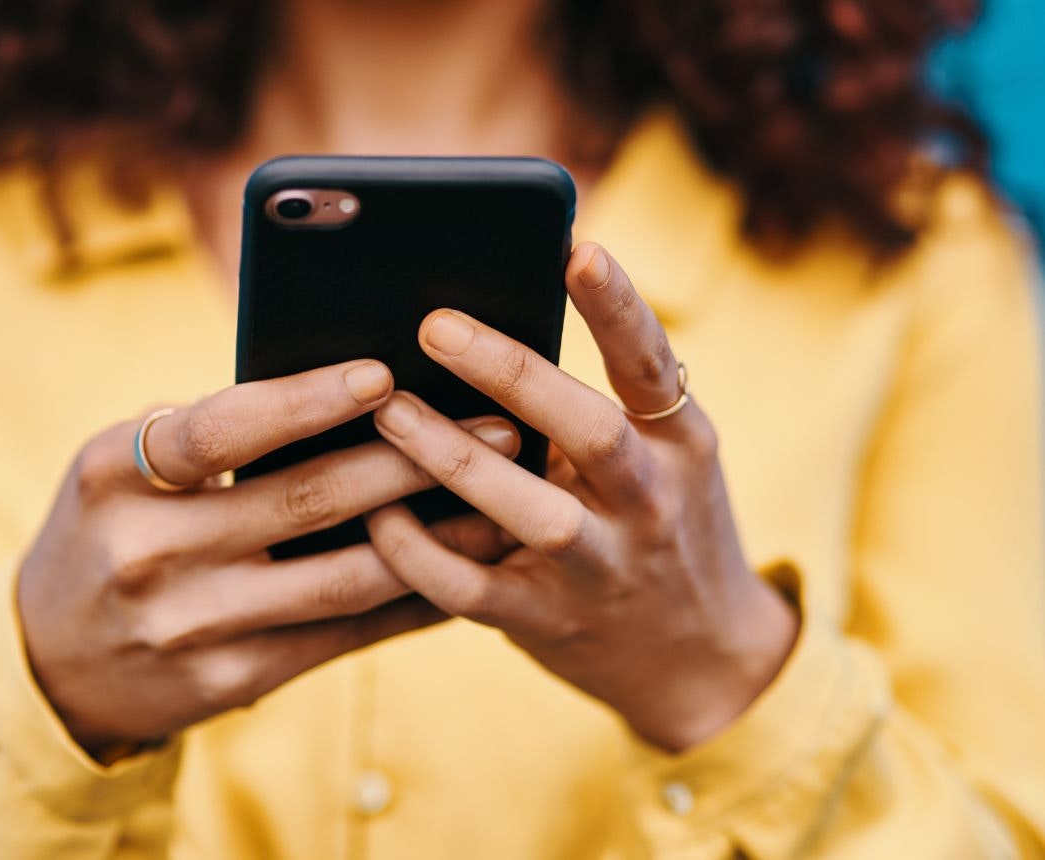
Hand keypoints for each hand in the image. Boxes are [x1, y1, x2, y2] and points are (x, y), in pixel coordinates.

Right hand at [18, 359, 517, 755]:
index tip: (384, 372)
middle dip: (412, 459)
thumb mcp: (118, 468)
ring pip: (342, 576)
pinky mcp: (232, 679)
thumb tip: (342, 393)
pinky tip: (461, 568)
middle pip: (304, 499)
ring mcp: (192, 626)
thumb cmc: (106, 530)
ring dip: (435, 536)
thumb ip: (202, 432)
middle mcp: (148, 553)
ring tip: (502, 498)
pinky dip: (408, 600)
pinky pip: (342, 634)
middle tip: (496, 425)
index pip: (219, 427)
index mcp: (115, 477)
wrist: (53, 661)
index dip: (305, 400)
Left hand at [365, 243, 797, 751]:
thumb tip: (490, 327)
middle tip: (433, 324)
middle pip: (585, 429)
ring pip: (528, 511)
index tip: (578, 249)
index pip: (652, 364)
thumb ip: (599, 405)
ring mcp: (602, 567)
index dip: (618, 307)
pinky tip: (377, 516)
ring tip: (388, 409)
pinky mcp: (550, 621)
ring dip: (452, 458)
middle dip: (509, 373)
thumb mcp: (662, 458)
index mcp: (678, 443)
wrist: (700, 656)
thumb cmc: (659, 526)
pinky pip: (473, 589)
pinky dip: (420, 554)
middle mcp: (649, 501)